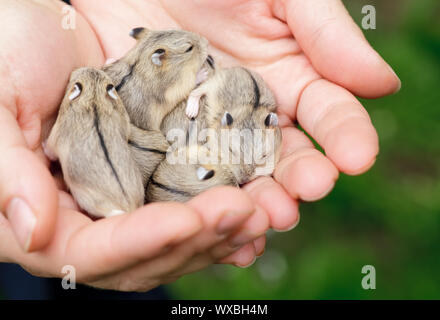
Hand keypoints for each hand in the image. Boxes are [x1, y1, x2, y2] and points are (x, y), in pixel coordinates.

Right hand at [0, 0, 265, 291]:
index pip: (91, 250)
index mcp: (42, 210)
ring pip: (176, 239)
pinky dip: (222, 214)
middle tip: (242, 213)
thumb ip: (6, 168)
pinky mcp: (153, 179)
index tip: (184, 221)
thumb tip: (31, 232)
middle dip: (195, 239)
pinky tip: (255, 207)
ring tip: (264, 214)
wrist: (48, 30)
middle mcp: (88, 216)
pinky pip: (191, 207)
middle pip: (145, 255)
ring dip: (220, 232)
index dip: (139, 241)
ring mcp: (126, 200)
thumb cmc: (6, 51)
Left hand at [71, 0, 399, 231]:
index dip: (346, 136)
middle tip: (306, 193)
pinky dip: (199, 203)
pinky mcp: (164, 143)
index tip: (358, 157)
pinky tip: (210, 222)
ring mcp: (207, 132)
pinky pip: (183, 178)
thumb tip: (382, 84)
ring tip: (264, 219)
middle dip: (299, 177)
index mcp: (287, 80)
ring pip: (236, 175)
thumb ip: (325, 33)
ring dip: (254, 200)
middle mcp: (251, 115)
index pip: (328, 115)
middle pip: (282, 156)